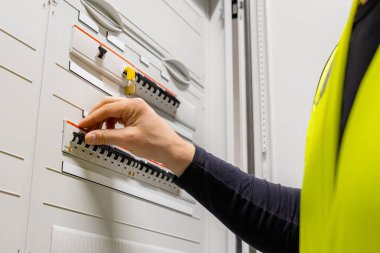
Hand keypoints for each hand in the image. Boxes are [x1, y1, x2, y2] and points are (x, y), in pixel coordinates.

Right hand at [78, 97, 194, 176]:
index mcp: (133, 106)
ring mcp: (136, 111)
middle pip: (108, 106)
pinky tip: (108, 133)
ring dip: (102, 121)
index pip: (106, 109)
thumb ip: (106, 137)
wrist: (171, 150)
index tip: (82, 126)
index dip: (92, 118)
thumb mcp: (128, 140)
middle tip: (86, 128)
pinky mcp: (137, 119)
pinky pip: (118, 118)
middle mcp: (134, 105)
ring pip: (112, 112)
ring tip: (97, 133)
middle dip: (95, 117)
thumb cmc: (157, 143)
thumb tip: (90, 136)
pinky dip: (110, 125)